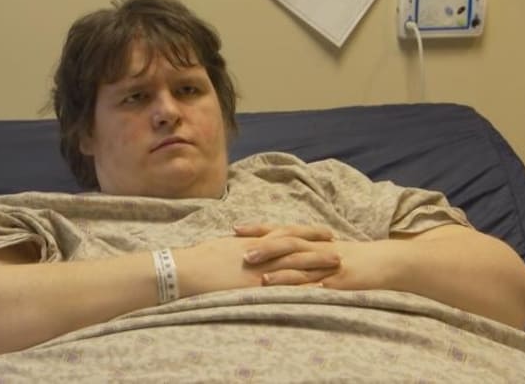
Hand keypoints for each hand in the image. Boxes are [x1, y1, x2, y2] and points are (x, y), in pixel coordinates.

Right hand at [175, 224, 340, 296]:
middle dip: (318, 246)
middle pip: (297, 246)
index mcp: (253, 241)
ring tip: (337, 265)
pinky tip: (320, 291)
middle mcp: (261, 253)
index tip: (323, 233)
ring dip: (318, 264)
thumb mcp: (223, 246)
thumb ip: (240, 245)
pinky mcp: (257, 288)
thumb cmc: (198, 259)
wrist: (185, 271)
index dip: (306, 232)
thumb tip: (247, 243)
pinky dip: (304, 288)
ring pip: (296, 264)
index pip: (286, 233)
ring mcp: (260, 270)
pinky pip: (286, 288)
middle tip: (339, 246)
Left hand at [236, 224, 394, 290]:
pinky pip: (323, 287)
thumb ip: (301, 253)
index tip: (234, 229)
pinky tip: (296, 298)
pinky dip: (308, 291)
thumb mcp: (324, 251)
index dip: (258, 229)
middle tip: (242, 254)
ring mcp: (331, 264)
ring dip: (283, 272)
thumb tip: (272, 258)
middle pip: (289, 243)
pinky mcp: (344, 281)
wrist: (389, 261)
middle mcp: (318, 248)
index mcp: (312, 240)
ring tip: (262, 279)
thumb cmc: (353, 259)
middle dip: (265, 248)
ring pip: (304, 265)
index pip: (281, 230)